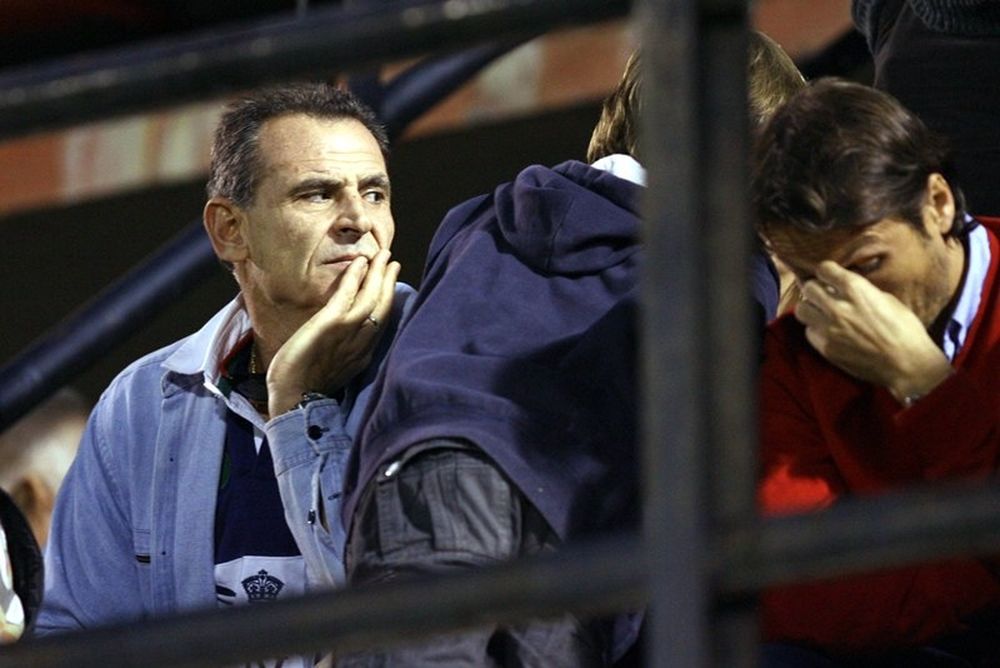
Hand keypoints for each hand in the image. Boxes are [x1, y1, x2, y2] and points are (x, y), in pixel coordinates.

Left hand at [266, 250, 400, 417]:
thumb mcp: (333, 369)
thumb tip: (340, 338)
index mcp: (363, 354)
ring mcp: (348, 332)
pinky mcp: (332, 324)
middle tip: (392, 261)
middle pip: (383, 306)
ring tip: (383, 255)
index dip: (388, 299)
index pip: (381, 321)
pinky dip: (356, 277)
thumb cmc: (304, 387)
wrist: (293, 399)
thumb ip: (342, 352)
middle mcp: (362, 342)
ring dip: (379, 274)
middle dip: (389, 282)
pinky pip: (349, 295)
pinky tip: (360, 262)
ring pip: (372, 298)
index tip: (390, 282)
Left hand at [794, 261, 951, 402]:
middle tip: (824, 295)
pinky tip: (829, 332)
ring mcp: (830, 329)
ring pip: (801, 309)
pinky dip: (816, 330)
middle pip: (809, 288)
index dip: (826, 272)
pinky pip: (809, 332)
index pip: (824, 269)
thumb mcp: (887, 299)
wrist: (908, 364)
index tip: (829, 277)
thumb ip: (861, 291)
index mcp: (856, 289)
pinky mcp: (826, 348)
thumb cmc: (905, 330)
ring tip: (822, 313)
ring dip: (811, 309)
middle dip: (816, 289)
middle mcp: (838, 306)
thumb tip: (844, 287)